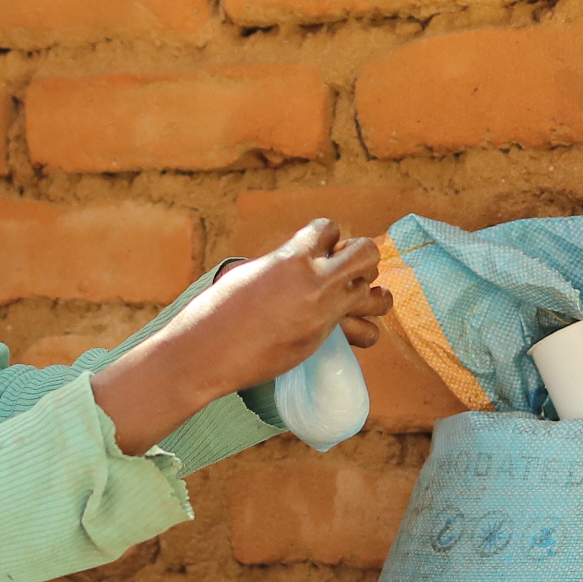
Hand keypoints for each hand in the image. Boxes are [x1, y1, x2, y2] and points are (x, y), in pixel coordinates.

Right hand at [91, 220, 392, 454]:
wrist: (204, 352)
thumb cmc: (215, 310)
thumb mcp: (249, 273)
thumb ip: (282, 264)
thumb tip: (298, 263)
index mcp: (290, 255)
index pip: (330, 229)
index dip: (325, 239)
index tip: (315, 251)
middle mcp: (313, 280)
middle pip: (367, 253)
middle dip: (359, 258)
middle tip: (340, 271)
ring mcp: (323, 313)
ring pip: (378, 296)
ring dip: (367, 293)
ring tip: (350, 298)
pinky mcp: (323, 341)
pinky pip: (365, 332)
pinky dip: (360, 330)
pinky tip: (347, 329)